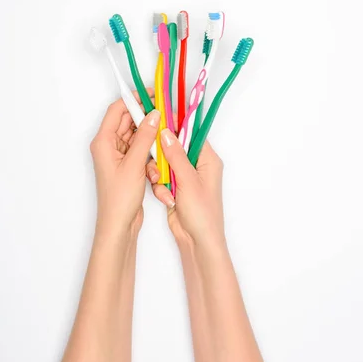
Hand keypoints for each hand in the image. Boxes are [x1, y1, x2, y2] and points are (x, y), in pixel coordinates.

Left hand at [90, 92, 159, 238]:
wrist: (118, 225)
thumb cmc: (119, 198)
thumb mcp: (135, 164)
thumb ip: (145, 137)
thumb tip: (154, 115)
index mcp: (103, 141)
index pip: (117, 109)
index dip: (134, 99)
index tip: (153, 95)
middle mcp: (109, 145)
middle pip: (129, 121)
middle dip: (147, 118)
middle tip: (166, 114)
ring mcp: (119, 155)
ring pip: (137, 135)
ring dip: (150, 137)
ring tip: (163, 138)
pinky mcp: (128, 165)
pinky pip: (141, 149)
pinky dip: (150, 151)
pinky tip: (158, 159)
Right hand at [147, 129, 224, 247]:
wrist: (197, 242)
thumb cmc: (202, 213)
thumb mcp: (188, 181)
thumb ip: (176, 155)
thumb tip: (166, 132)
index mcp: (208, 159)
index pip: (191, 133)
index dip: (176, 125)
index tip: (159, 119)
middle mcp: (197, 165)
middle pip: (175, 147)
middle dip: (162, 155)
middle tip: (154, 158)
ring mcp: (185, 177)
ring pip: (164, 163)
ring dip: (159, 174)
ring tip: (160, 184)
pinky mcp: (175, 188)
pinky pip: (161, 178)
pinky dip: (160, 187)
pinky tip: (165, 198)